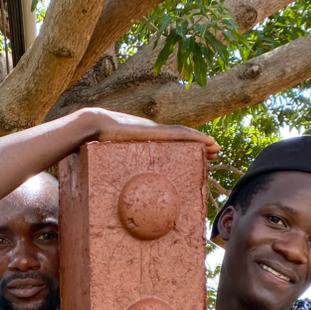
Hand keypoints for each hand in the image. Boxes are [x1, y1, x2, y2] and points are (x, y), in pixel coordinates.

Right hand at [84, 108, 219, 158]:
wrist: (93, 125)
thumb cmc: (96, 143)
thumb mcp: (111, 157)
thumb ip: (115, 165)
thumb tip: (109, 182)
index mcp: (145, 139)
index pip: (171, 143)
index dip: (186, 148)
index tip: (199, 155)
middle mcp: (154, 133)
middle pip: (182, 138)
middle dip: (199, 145)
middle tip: (214, 152)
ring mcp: (156, 131)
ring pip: (185, 136)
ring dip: (202, 142)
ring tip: (216, 148)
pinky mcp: (157, 132)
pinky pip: (181, 135)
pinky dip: (197, 138)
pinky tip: (208, 142)